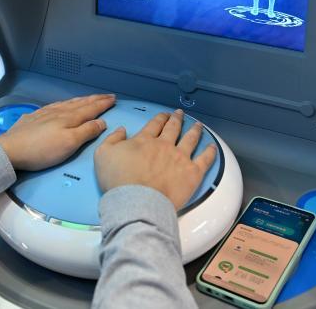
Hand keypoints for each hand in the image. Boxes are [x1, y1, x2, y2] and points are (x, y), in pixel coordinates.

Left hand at [0, 94, 114, 170]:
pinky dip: (64, 103)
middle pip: (80, 103)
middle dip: (94, 99)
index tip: (113, 98)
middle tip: (106, 95)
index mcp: (70, 117)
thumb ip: (87, 131)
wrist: (11, 149)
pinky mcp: (34, 117)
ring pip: (67, 103)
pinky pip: (55, 105)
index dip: (103, 103)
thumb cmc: (43, 150)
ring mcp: (45, 113)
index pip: (91, 108)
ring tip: (88, 98)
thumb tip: (102, 121)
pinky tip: (62, 105)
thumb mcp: (69, 143)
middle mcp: (59, 111)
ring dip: (81, 100)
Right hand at [94, 109, 216, 208]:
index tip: (164, 115)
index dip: (160, 118)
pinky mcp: (192, 173)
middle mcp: (164, 145)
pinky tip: (212, 147)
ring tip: (198, 125)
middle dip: (177, 119)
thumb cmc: (118, 180)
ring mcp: (180, 158)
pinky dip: (210, 152)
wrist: (137, 201)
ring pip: (190, 139)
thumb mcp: (103, 155)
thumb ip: (112, 139)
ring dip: (194, 130)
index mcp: (144, 140)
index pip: (154, 125)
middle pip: (173, 128)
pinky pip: (204, 160)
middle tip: (180, 114)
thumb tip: (122, 130)